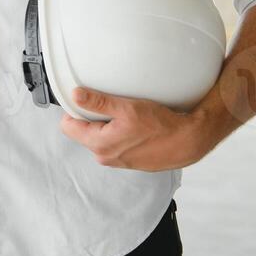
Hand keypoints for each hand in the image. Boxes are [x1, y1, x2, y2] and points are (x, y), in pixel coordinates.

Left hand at [58, 87, 215, 171]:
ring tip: (124, 115)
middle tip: (109, 105)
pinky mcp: (129, 160)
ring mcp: (118, 160)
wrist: (187, 142)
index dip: (74, 111)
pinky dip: (120, 133)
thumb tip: (76, 95)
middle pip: (83, 132)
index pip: (68, 127)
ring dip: (107, 125)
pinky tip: (134, 125)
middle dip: (91, 118)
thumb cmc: (160, 127)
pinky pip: (115, 143)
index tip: (84, 100)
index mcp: (99, 145)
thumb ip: (97, 103)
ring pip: (100, 137)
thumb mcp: (126, 108)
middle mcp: (105, 156)